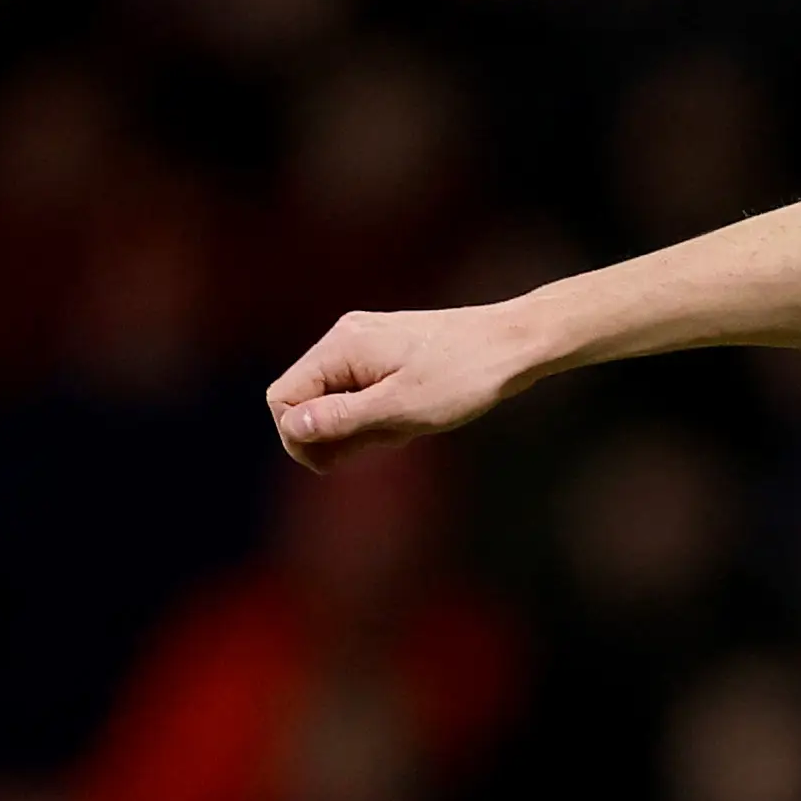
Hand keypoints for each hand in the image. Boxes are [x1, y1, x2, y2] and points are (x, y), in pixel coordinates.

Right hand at [265, 303, 536, 471]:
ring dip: (361, 426)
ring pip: (338, 398)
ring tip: (403, 431)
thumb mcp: (400, 408)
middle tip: (379, 446)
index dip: (299, 437)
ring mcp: (368, 342)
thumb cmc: (464, 375)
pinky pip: (364, 390)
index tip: (332, 463)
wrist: (517, 344)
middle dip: (334, 433)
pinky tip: (411, 421)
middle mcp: (346, 338)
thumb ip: (341, 419)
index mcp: (341, 347)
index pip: (283, 398)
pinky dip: (379, 413)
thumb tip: (290, 428)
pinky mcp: (389, 351)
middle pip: (307, 398)